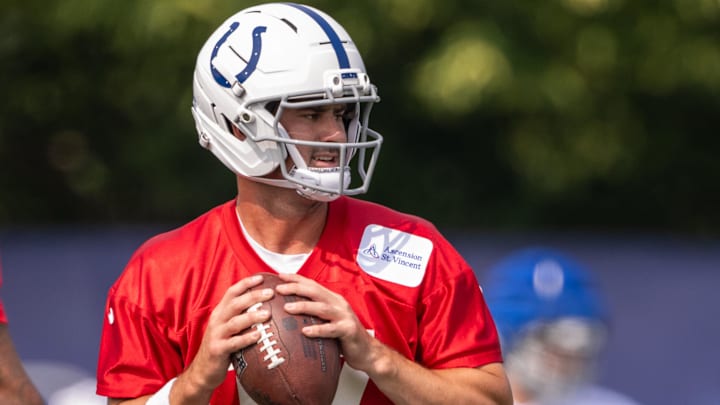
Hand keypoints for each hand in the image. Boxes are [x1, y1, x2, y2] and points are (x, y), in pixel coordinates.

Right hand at [184, 274, 273, 394]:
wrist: (203, 370)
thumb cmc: (222, 345)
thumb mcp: (228, 327)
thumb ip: (240, 316)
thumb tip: (265, 305)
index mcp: (220, 312)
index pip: (231, 292)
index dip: (246, 284)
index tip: (262, 278)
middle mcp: (217, 320)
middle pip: (235, 304)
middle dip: (253, 296)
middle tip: (270, 293)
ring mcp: (216, 335)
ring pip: (235, 322)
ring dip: (252, 317)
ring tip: (267, 314)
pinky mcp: (218, 350)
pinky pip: (234, 343)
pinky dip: (246, 338)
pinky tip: (259, 335)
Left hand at [274, 273, 376, 372]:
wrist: (367, 351)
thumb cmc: (343, 336)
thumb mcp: (328, 320)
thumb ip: (314, 313)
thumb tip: (288, 310)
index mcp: (332, 299)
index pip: (312, 284)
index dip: (296, 279)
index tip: (279, 276)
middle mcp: (338, 304)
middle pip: (315, 291)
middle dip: (296, 288)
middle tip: (278, 289)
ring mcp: (344, 316)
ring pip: (322, 308)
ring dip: (304, 306)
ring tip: (287, 307)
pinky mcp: (348, 331)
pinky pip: (331, 329)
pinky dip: (318, 330)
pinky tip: (305, 331)